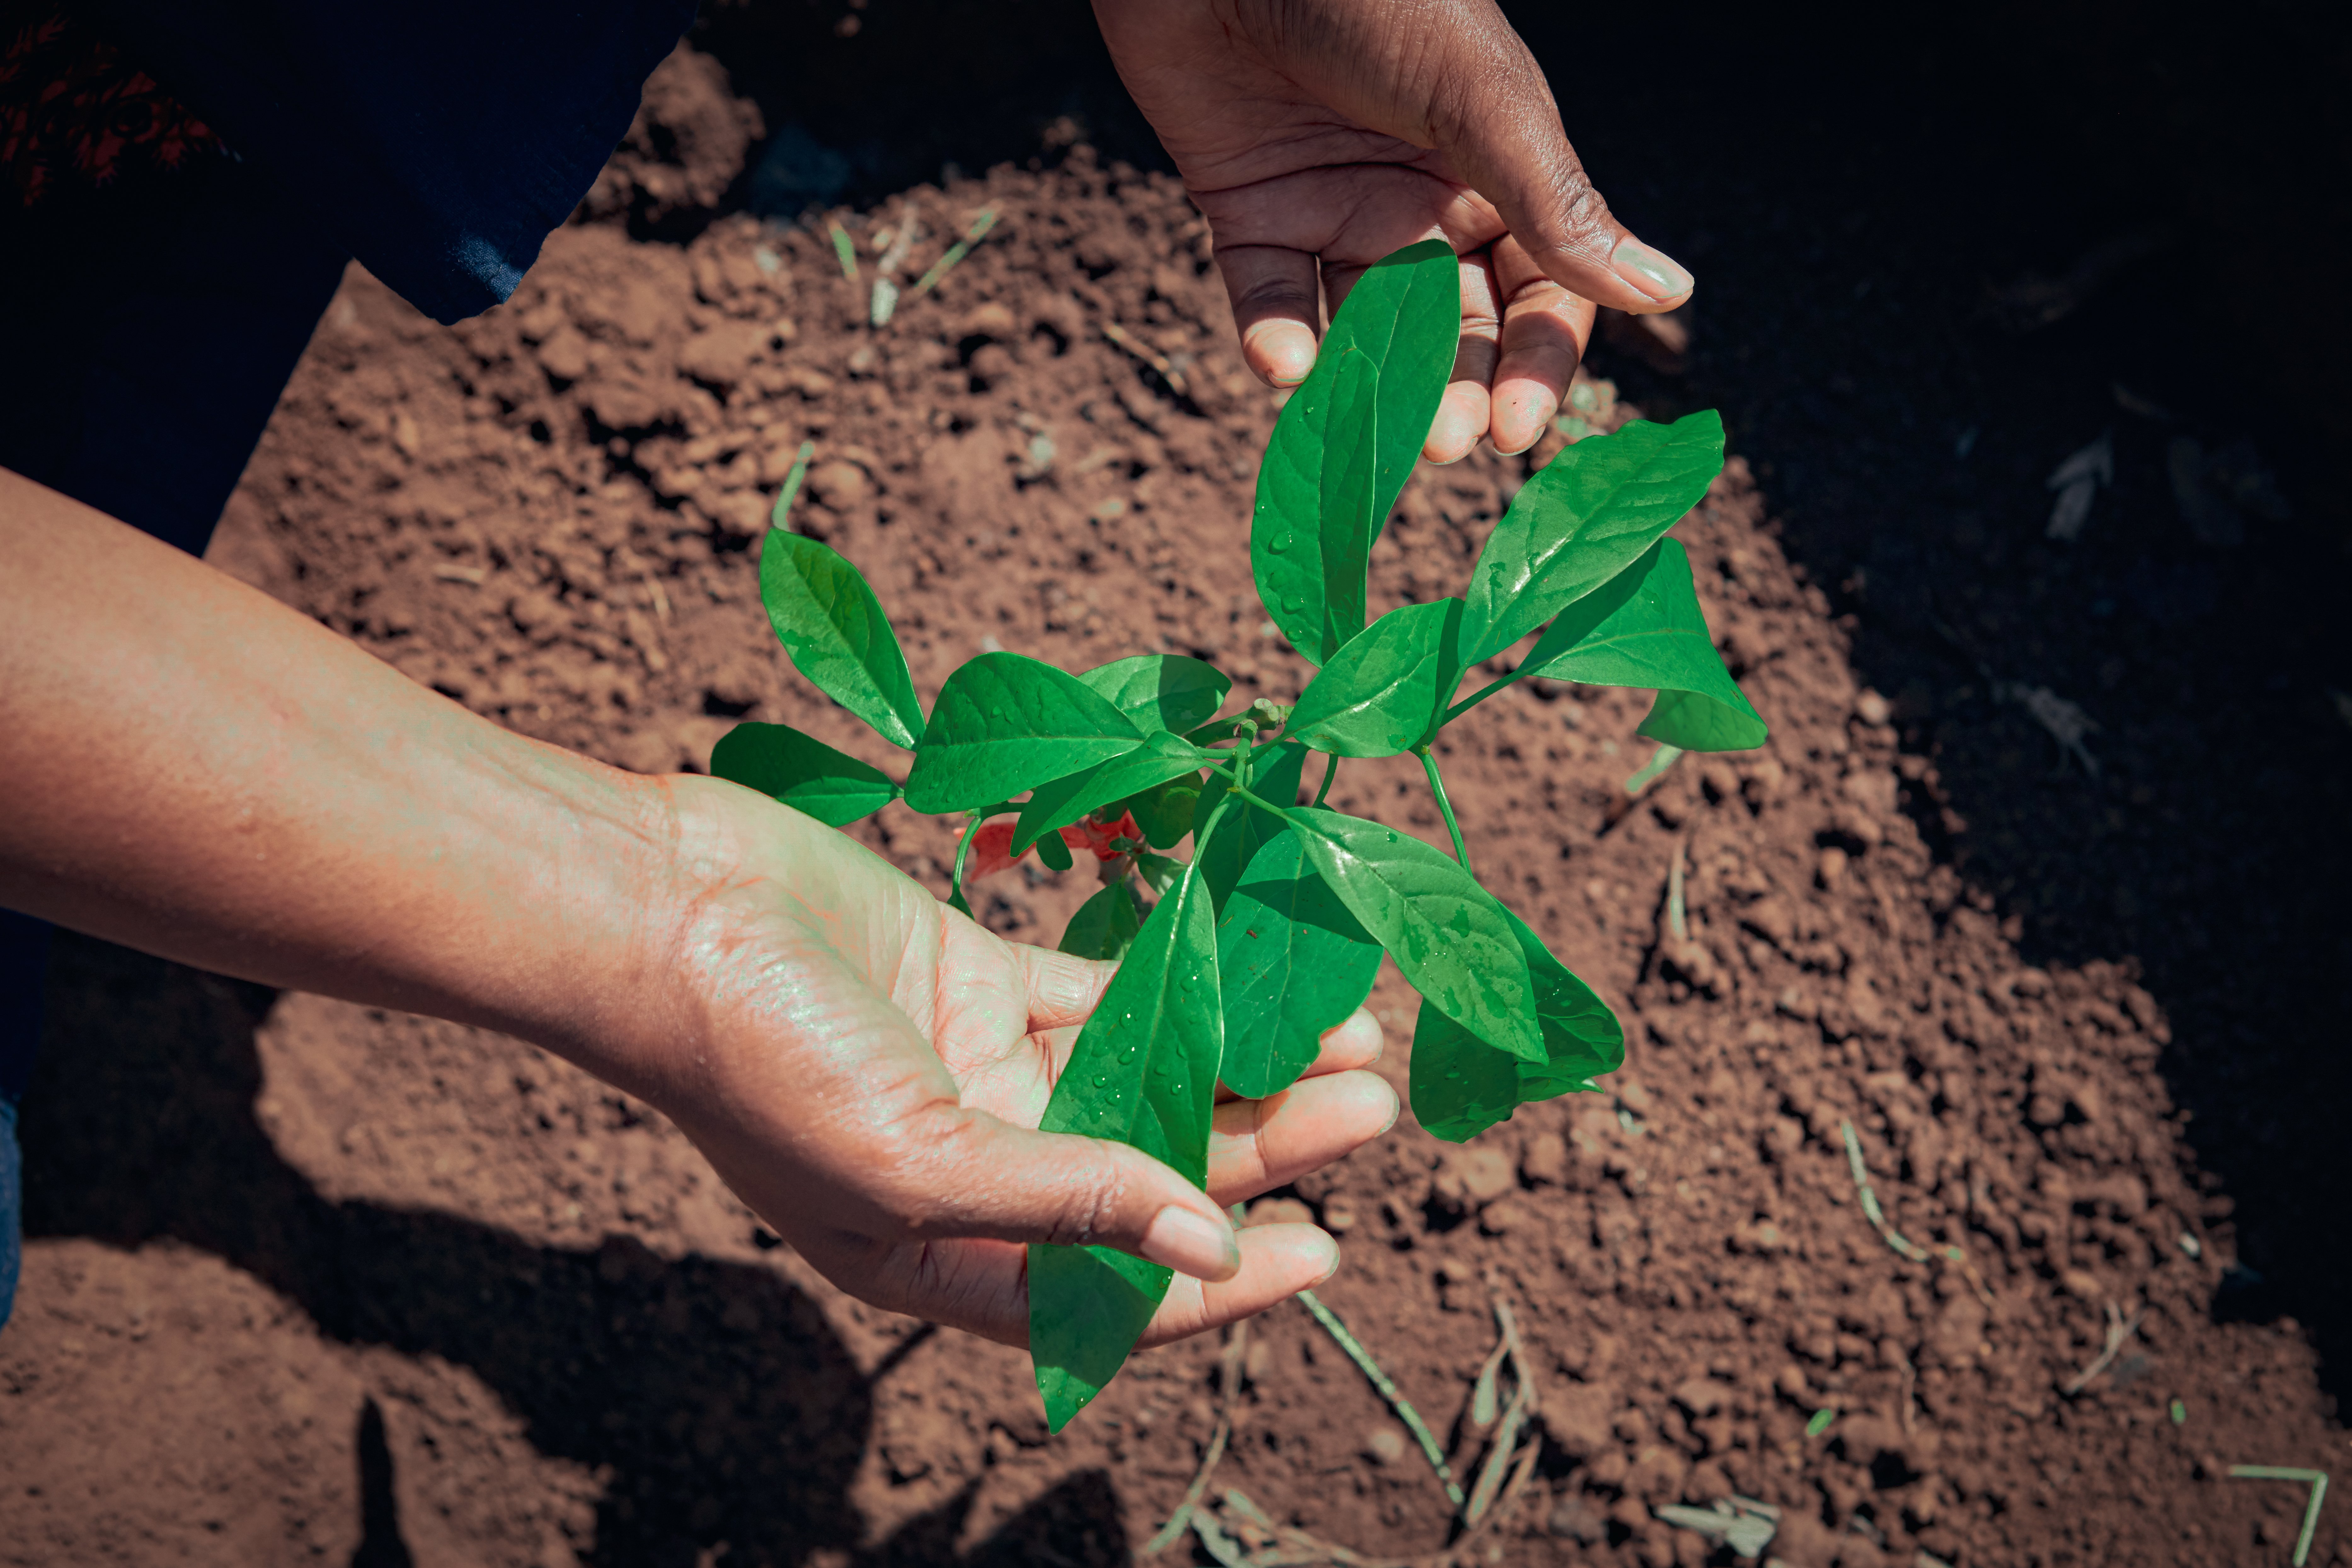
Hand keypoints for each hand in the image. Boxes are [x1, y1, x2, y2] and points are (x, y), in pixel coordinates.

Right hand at [640, 775, 1399, 1346]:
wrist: (664, 911)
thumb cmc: (761, 1061)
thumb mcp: (916, 1163)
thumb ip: (1065, 1206)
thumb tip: (1208, 1245)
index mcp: (939, 1254)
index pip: (1110, 1295)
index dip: (1221, 1284)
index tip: (1324, 1255)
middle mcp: (972, 1169)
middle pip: (1150, 1172)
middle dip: (1265, 1149)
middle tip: (1369, 1110)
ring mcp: (980, 1068)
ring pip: (1143, 1078)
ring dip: (1241, 1064)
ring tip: (1349, 1040)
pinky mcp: (979, 977)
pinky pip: (1101, 994)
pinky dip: (1178, 989)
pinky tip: (1258, 977)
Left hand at [1094, 0, 1692, 461]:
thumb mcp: (1482, 101)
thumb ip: (1560, 206)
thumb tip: (1667, 294)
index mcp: (1496, 168)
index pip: (1537, 289)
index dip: (1533, 361)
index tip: (1518, 428)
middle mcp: (1419, 199)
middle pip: (1453, 324)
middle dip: (1455, 390)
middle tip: (1447, 444)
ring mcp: (1333, 208)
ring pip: (1363, 326)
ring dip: (1373, 385)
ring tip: (1378, 435)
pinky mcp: (1247, 210)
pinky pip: (1267, 298)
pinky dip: (1276, 342)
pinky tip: (1287, 372)